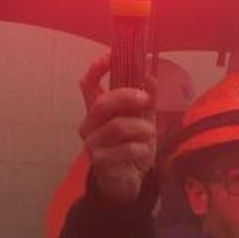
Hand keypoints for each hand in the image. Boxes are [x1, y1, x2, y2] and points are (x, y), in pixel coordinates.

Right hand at [78, 55, 156, 203]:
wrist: (128, 181)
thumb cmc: (133, 145)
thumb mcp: (143, 119)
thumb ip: (146, 99)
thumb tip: (150, 76)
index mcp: (98, 109)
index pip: (88, 84)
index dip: (97, 68)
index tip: (111, 56)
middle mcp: (89, 124)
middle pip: (102, 103)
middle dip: (127, 97)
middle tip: (146, 100)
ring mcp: (92, 143)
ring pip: (117, 126)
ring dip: (141, 128)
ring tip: (150, 134)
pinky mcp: (99, 161)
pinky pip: (125, 148)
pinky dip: (141, 148)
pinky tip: (144, 153)